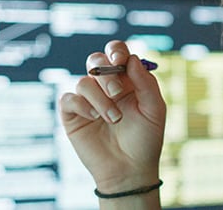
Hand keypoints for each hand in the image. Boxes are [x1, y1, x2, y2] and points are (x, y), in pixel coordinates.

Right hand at [57, 40, 166, 192]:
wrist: (130, 170)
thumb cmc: (145, 140)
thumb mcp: (154, 109)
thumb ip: (145, 83)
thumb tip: (131, 59)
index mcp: (126, 80)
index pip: (116, 53)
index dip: (116, 51)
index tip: (120, 62)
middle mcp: (105, 87)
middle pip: (96, 61)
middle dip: (106, 73)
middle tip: (118, 93)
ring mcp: (88, 100)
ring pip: (84, 82)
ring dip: (100, 99)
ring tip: (114, 119)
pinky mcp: (73, 115)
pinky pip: (68, 98)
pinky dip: (81, 105)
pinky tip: (94, 118)